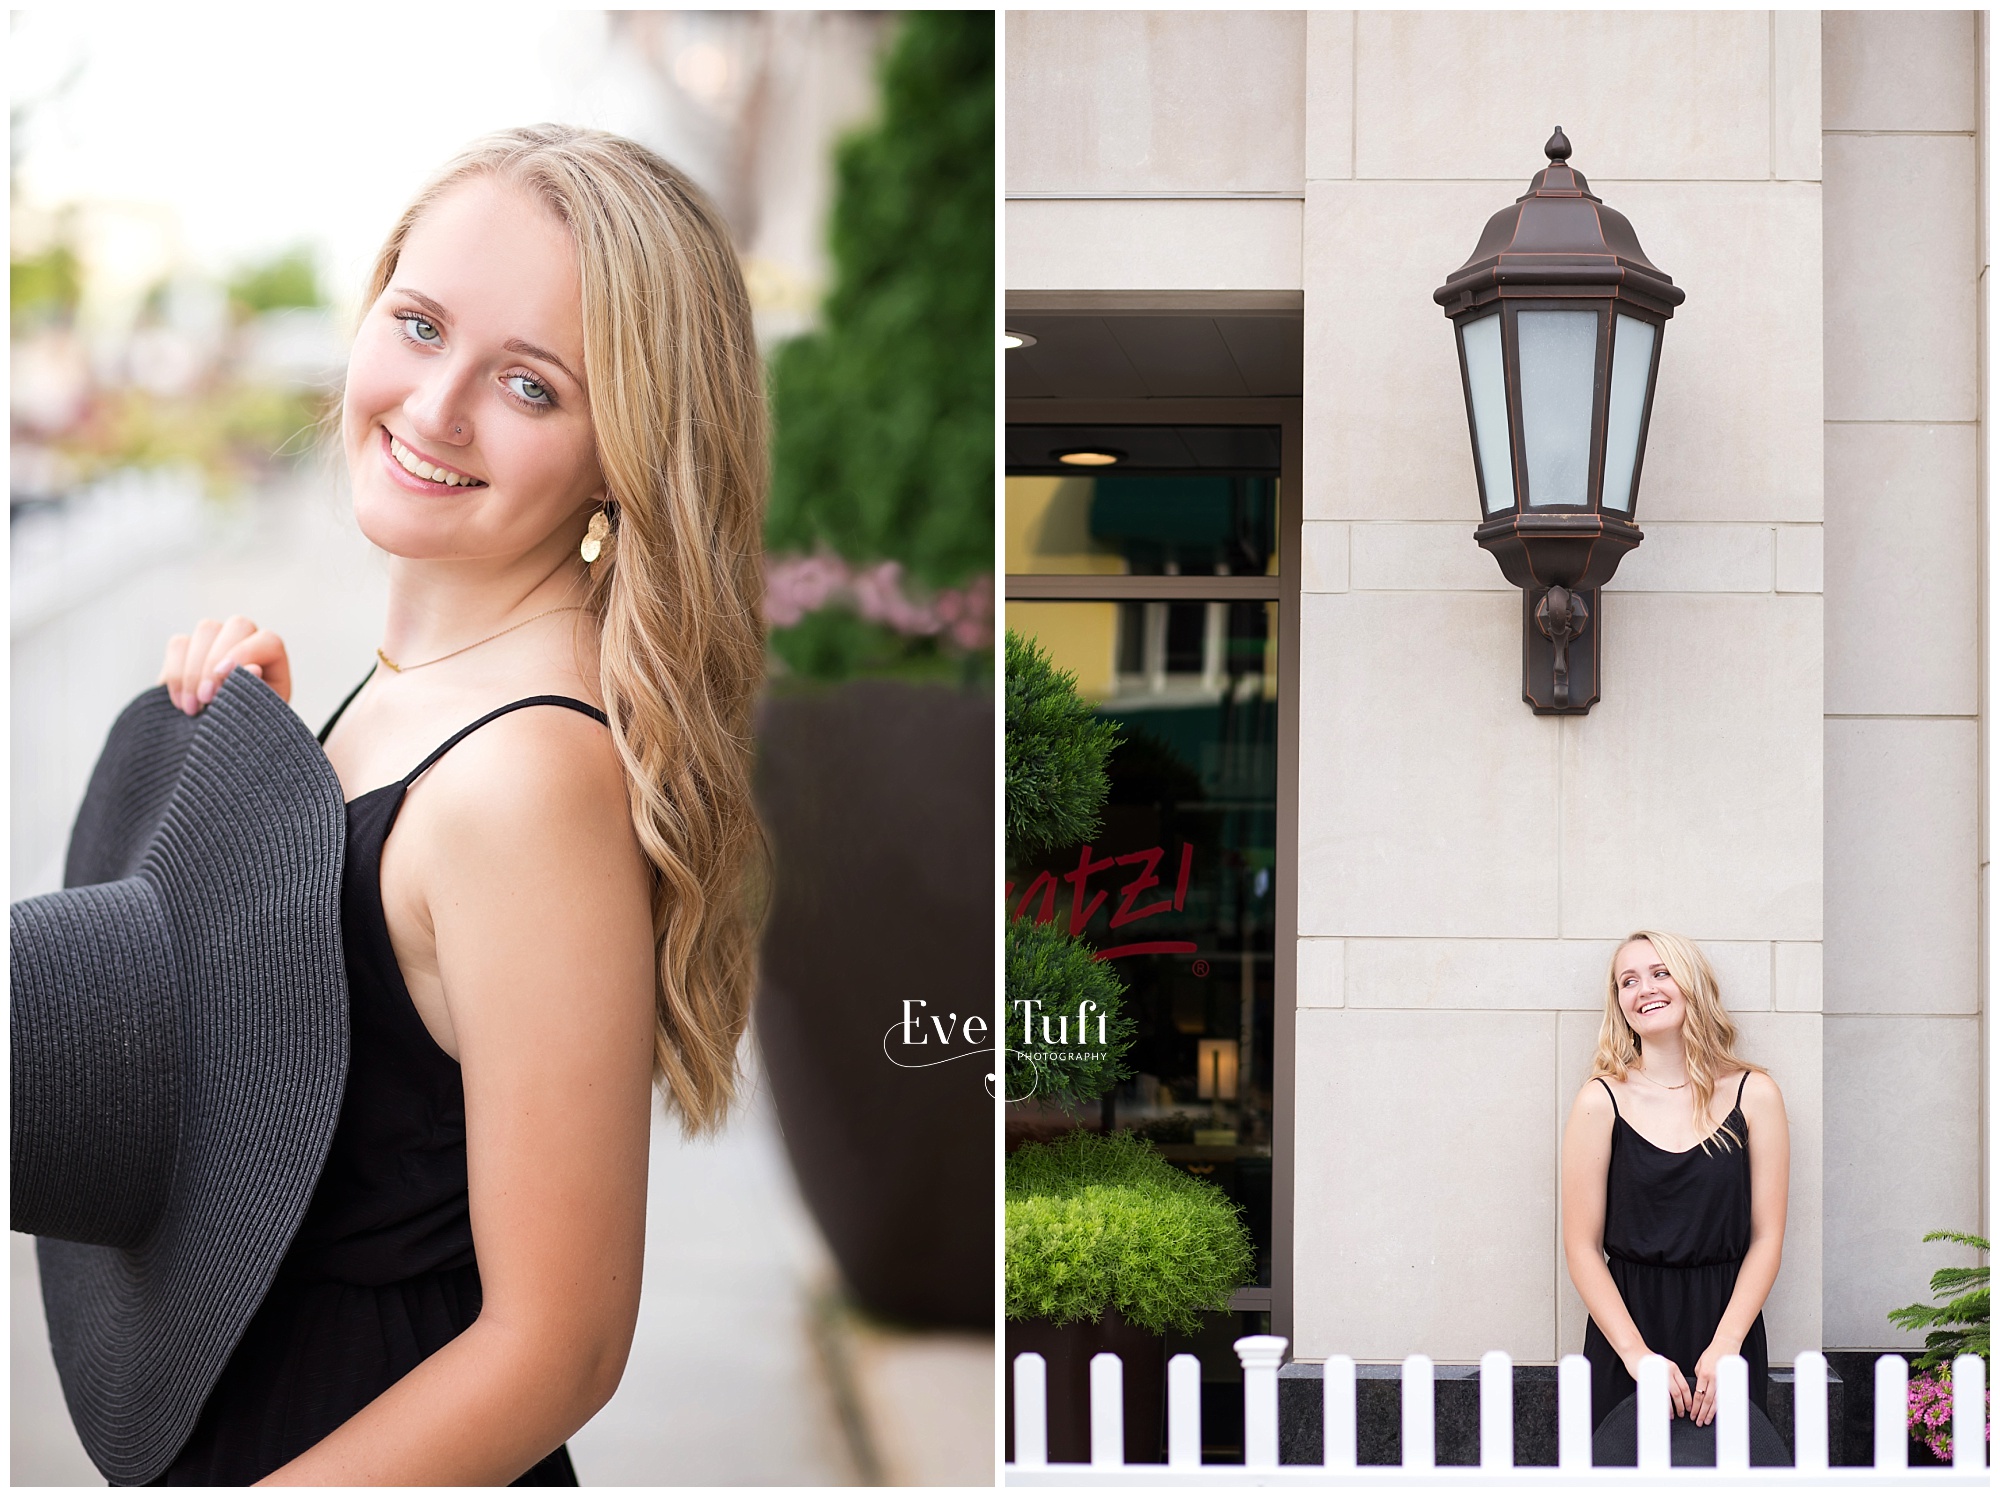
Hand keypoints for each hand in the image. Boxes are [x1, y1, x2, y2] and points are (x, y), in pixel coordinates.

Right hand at [159, 616, 291, 714]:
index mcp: (273, 658)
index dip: (245, 655)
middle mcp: (248, 641)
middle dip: (216, 661)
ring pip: (207, 629)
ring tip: (192, 708)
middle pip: (237, 625)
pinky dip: (175, 674)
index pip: (268, 641)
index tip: (223, 682)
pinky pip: (178, 644)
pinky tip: (180, 702)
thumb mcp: (258, 715)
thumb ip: (257, 692)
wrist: (218, 738)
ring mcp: (218, 639)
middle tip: (206, 698)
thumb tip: (253, 668)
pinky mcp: (187, 647)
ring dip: (194, 670)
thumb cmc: (247, 725)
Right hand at [1622, 1348, 1693, 1419]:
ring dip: (1672, 1408)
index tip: (1689, 1407)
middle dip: (1681, 1406)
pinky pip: (1657, 1396)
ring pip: (1669, 1396)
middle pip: (1678, 1393)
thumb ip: (1671, 1377)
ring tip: (1672, 1415)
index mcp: (1673, 1368)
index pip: (1685, 1387)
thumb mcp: (1664, 1366)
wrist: (1634, 1351)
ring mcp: (1658, 1376)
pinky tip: (1661, 1410)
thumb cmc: (1647, 1359)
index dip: (1688, 1399)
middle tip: (1682, 1414)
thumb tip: (1677, 1394)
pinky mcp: (1648, 1381)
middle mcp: (1668, 1372)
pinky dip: (1660, 1405)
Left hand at [1691, 1337, 1738, 1426]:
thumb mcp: (1699, 1363)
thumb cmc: (1712, 1352)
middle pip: (1707, 1401)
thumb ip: (1698, 1377)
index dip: (1695, 1407)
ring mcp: (1723, 1381)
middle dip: (1702, 1413)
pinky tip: (1717, 1413)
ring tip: (1706, 1421)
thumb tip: (1698, 1388)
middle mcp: (1713, 1380)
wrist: (1726, 1344)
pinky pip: (1724, 1397)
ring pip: (1717, 1402)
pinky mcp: (1729, 1381)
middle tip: (1698, 1422)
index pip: (1698, 1395)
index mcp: (1704, 1374)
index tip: (1692, 1414)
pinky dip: (1721, 1406)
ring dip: (1711, 1413)